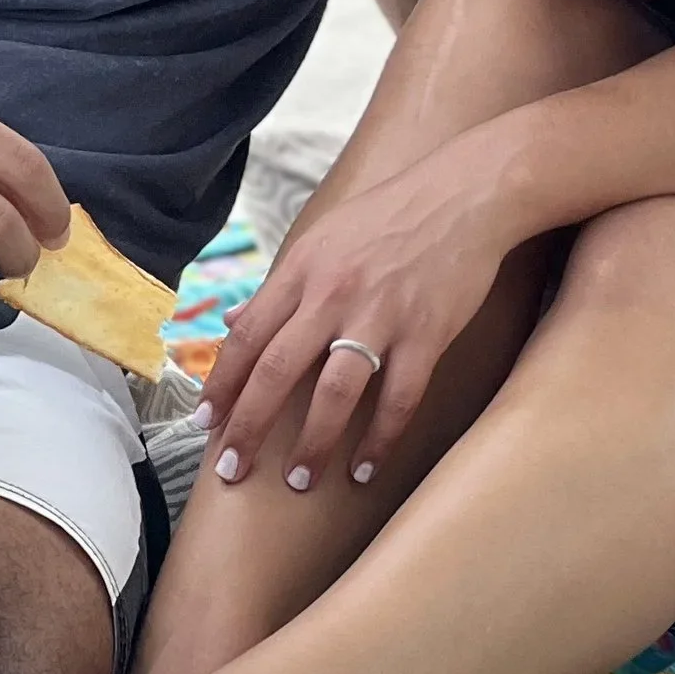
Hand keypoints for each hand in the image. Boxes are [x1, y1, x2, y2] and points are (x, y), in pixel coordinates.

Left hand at [202, 144, 514, 490]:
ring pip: (333, 395)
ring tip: (300, 481)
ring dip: (312, 445)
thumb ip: (279, 284)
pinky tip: (365, 468)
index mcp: (302, 269)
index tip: (206, 424)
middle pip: (277, 373)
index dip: (222, 385)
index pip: (247, 338)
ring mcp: (381, 316)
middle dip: (249, 429)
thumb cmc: (393, 212)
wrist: (468, 191)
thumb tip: (233, 323)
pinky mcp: (426, 334)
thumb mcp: (323, 236)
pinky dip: (379, 439)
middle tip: (232, 470)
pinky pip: (398, 399)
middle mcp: (333, 294)